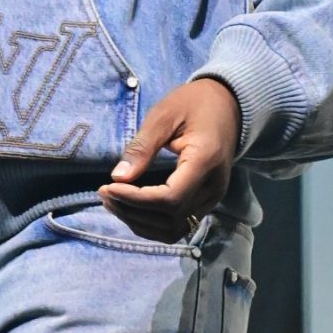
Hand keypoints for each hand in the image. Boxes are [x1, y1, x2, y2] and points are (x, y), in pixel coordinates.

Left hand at [98, 79, 239, 239]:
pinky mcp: (206, 203)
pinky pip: (177, 225)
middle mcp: (213, 187)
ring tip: (114, 202)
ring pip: (173, 229)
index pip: (170, 198)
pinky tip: (131, 208)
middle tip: (104, 192)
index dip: (136, 200)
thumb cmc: (194, 104)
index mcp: (205, 161)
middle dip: (132, 211)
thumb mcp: (164, 115)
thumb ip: (142, 146)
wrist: (227, 105)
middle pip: (170, 218)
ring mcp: (212, 198)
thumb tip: (118, 177)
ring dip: (140, 222)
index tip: (109, 187)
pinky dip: (151, 224)